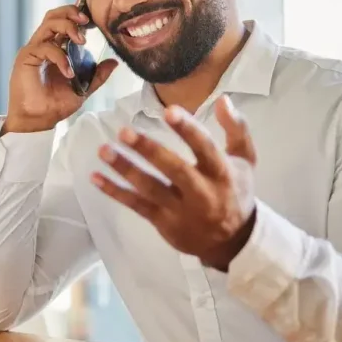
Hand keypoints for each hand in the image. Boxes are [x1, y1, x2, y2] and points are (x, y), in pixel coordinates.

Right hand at [4, 3, 117, 133]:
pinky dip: (60, 57)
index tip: (93, 19)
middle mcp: (43, 45)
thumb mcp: (83, 88)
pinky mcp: (26, 58)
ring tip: (81, 41)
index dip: (77, 15)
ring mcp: (34, 50)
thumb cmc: (55, 105)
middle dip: (71, 12)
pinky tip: (68, 72)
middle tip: (86, 21)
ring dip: (67, 27)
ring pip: (48, 24)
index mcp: (55, 48)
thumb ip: (97, 75)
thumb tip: (113, 62)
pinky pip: (45, 48)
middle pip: (54, 15)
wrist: (38, 121)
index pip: (63, 21)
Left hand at [91, 96, 256, 270]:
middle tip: (124, 132)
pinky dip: (115, 192)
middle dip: (149, 150)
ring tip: (104, 150)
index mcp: (222, 172)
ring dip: (125, 169)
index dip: (188, 130)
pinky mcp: (163, 222)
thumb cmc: (235, 191)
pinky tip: (95, 177)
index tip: (169, 112)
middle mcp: (201, 192)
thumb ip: (236, 129)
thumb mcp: (245, 160)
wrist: (231, 242)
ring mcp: (180, 210)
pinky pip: (136, 206)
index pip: (205, 148)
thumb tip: (221, 100)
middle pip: (174, 169)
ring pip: (150, 188)